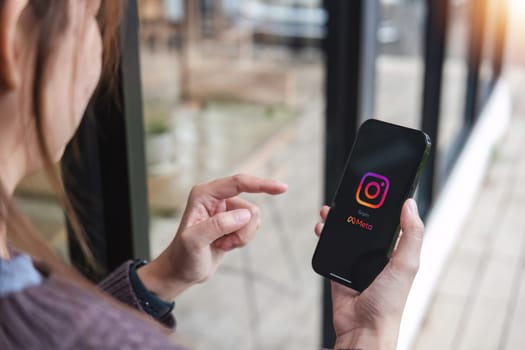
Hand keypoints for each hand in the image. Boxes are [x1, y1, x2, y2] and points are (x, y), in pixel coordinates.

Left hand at [138, 174, 287, 300]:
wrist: (182, 271)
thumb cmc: (183, 256)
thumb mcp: (194, 241)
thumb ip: (218, 225)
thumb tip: (245, 214)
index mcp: (205, 194)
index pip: (239, 183)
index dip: (262, 184)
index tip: (282, 188)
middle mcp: (216, 197)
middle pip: (250, 208)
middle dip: (242, 231)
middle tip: (222, 243)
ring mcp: (226, 209)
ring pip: (253, 219)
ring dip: (241, 237)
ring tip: (221, 245)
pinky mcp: (233, 221)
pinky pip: (252, 228)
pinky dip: (241, 240)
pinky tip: (224, 245)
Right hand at [314, 199, 423, 348]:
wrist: (363, 329)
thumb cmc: (389, 304)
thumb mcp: (406, 265)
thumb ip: (411, 235)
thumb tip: (411, 205)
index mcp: (395, 253)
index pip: (389, 222)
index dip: (381, 204)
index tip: (373, 188)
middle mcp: (376, 256)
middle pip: (363, 225)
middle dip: (353, 209)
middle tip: (346, 196)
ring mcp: (356, 263)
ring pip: (345, 234)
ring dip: (336, 220)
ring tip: (329, 210)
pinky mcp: (339, 270)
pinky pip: (330, 248)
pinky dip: (324, 236)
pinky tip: (322, 228)